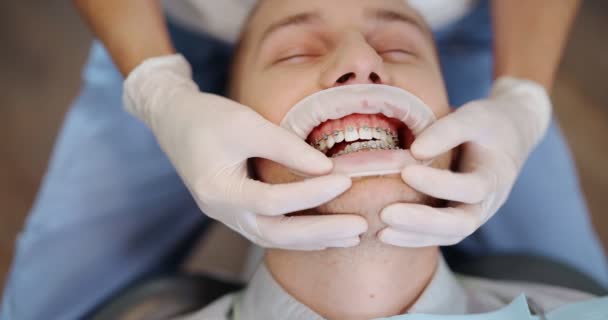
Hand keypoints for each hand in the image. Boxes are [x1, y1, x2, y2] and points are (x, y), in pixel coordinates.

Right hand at [123, 54, 366, 249]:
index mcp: (218, 191)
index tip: (345, 179)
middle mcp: (222, 212)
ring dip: (313, 239)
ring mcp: (227, 215)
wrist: (174, 119)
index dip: (312, 193)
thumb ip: (286, 147)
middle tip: (360, 227)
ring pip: (273, 238)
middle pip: (276, 234)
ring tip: (351, 235)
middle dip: (320, 233)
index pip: (273, 201)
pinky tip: (324, 231)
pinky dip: (298, 233)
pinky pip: (269, 230)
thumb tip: (328, 168)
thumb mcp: (247, 124)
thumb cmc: (208, 117)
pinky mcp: (236, 210)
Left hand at [379, 77, 551, 246]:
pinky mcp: (460, 218)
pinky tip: (385, 235)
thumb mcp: (473, 116)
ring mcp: (475, 214)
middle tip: (387, 215)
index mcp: (496, 175)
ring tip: (381, 232)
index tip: (405, 171)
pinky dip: (414, 237)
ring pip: (450, 235)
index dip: (439, 183)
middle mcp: (489, 202)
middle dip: (423, 222)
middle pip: (462, 224)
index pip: (471, 187)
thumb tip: (414, 152)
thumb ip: (446, 131)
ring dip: (415, 235)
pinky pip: (439, 235)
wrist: (510, 135)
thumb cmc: (488, 123)